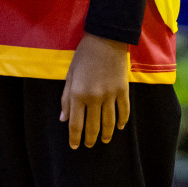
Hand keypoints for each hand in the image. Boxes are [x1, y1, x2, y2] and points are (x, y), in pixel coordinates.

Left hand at [60, 33, 130, 148]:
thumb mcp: (70, 75)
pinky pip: (124, 112)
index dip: (74, 137)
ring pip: (110, 123)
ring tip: (104, 141)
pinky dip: (122, 122)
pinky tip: (119, 127)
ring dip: (107, 135)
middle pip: (93, 126)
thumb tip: (63, 119)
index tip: (74, 146)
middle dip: (90, 138)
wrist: (106, 40)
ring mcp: (111, 95)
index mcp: (78, 93)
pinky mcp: (123, 91)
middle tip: (88, 145)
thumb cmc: (83, 56)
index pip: (76, 123)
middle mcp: (94, 97)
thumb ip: (66, 98)